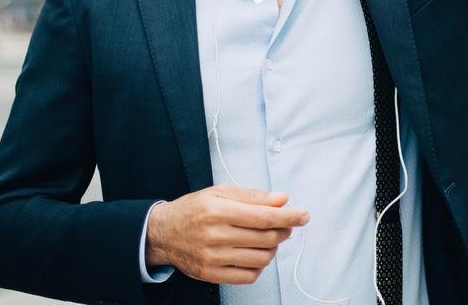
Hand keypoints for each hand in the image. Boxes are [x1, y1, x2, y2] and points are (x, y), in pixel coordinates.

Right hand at [144, 184, 309, 284]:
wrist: (163, 233)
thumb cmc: (194, 209)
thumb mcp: (220, 192)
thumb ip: (253, 196)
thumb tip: (282, 199)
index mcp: (218, 210)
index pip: (264, 216)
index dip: (289, 216)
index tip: (303, 215)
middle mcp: (215, 235)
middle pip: (266, 238)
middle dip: (284, 230)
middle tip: (286, 224)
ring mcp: (213, 258)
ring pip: (261, 258)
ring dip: (274, 248)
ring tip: (269, 238)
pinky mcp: (212, 274)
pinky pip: (248, 276)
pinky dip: (260, 266)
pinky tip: (256, 254)